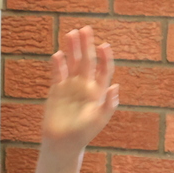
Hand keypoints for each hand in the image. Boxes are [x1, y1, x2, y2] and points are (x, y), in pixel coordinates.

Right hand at [41, 26, 119, 154]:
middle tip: (86, 29)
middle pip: (87, 61)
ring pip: (72, 63)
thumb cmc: (83, 134)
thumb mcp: (98, 120)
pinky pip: (58, 73)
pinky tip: (58, 55)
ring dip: (72, 49)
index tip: (104, 46)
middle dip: (87, 45)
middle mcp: (85, 85)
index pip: (104, 70)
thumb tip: (116, 87)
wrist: (62, 143)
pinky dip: (58, 64)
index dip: (105, 58)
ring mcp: (70, 86)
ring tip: (71, 33)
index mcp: (98, 91)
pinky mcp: (56, 89)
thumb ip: (108, 105)